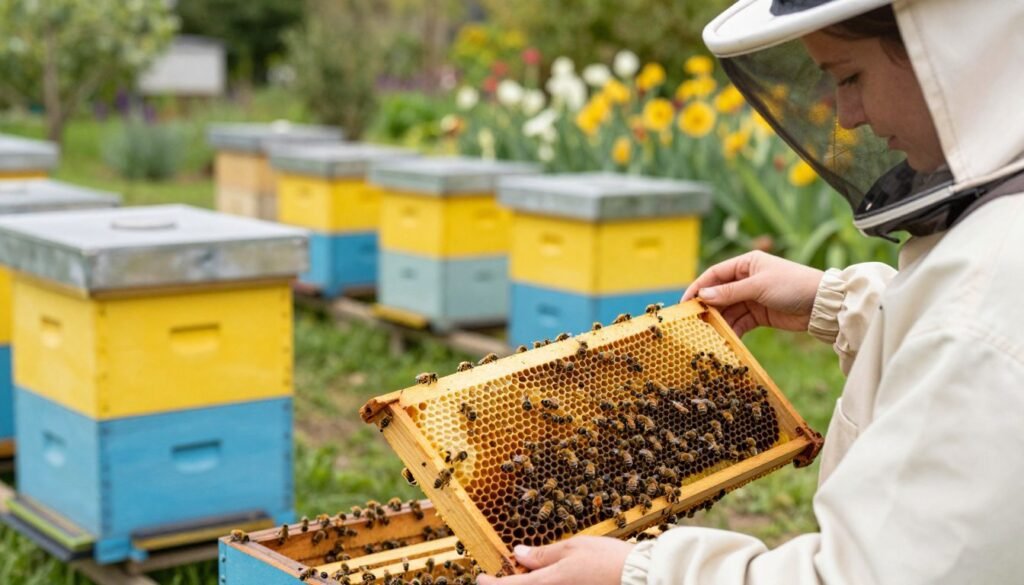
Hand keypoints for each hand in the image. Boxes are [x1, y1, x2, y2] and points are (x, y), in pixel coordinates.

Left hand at [476, 537, 633, 584]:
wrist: (641, 581)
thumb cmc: (609, 560)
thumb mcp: (573, 548)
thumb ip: (543, 554)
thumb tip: (518, 554)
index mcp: (546, 584)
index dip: (488, 583)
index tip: (481, 577)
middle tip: (502, 579)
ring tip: (530, 576)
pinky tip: (549, 583)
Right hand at [682, 251, 823, 336]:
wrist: (822, 305)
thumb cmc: (792, 285)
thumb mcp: (758, 286)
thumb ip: (730, 292)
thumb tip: (703, 296)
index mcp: (746, 264)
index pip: (714, 275)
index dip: (698, 288)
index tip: (685, 303)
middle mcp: (747, 279)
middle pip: (719, 294)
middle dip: (707, 308)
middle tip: (693, 323)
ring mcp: (753, 297)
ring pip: (728, 310)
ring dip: (720, 322)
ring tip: (709, 335)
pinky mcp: (760, 314)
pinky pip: (740, 322)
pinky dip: (733, 331)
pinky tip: (726, 340)